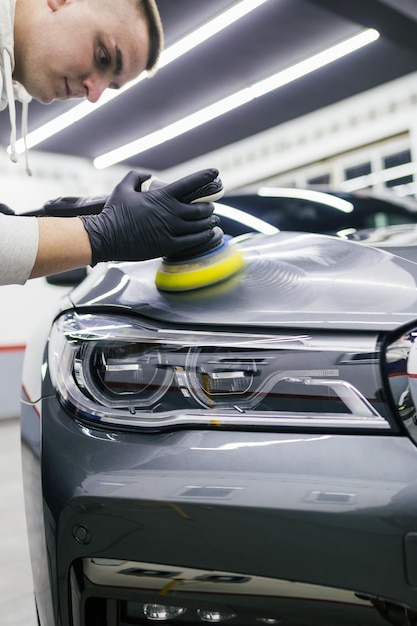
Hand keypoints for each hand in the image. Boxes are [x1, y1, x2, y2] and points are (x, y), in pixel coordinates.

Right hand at [80, 169, 219, 264]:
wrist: (106, 237)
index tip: (215, 173)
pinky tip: (209, 233)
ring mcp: (171, 231)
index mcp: (162, 197)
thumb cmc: (114, 212)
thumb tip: (148, 175)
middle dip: (208, 206)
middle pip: (200, 208)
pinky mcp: (168, 246)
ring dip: (209, 221)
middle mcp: (170, 213)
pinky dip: (204, 236)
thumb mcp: (123, 188)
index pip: (190, 183)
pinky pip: (193, 241)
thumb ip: (136, 176)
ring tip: (213, 220)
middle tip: (209, 206)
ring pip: (200, 225)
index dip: (205, 176)